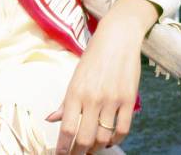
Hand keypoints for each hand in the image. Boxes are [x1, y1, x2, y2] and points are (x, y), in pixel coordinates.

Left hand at [47, 7, 150, 153]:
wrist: (118, 37)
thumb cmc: (94, 56)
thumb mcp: (75, 76)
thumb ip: (66, 101)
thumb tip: (51, 119)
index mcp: (75, 91)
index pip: (67, 129)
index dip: (62, 148)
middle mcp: (93, 98)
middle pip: (84, 138)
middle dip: (78, 153)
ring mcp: (112, 100)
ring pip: (103, 137)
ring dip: (96, 148)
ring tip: (90, 149)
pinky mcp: (129, 100)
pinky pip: (123, 129)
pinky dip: (115, 139)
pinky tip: (108, 140)